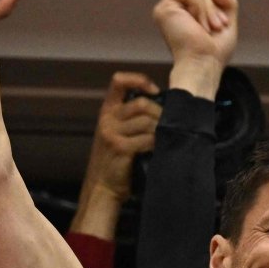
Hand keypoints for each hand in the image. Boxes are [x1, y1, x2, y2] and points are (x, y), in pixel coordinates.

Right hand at [84, 72, 161, 202]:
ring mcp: (112, 133)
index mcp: (107, 110)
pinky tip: (159, 149)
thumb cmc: (115, 160)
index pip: (119, 81)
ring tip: (164, 139)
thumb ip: (130, 117)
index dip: (139, 80)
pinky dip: (158, 144)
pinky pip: (148, 139)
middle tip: (166, 126)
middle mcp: (107, 119)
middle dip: (160, 113)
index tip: (154, 91)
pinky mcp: (121, 148)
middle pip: (142, 104)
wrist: (102, 187)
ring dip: (161, 130)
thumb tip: (163, 106)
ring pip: (147, 122)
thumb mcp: (116, 132)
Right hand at [153, 0, 238, 75]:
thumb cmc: (214, 52)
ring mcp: (167, 10)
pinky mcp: (164, 8)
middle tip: (214, 28)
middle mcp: (174, 12)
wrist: (204, 64)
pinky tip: (197, 24)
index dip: (216, 7)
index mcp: (186, 16)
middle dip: (212, 8)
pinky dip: (199, 6)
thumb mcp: (228, 22)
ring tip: (206, 29)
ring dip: (207, 9)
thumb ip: (225, 1)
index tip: (220, 27)